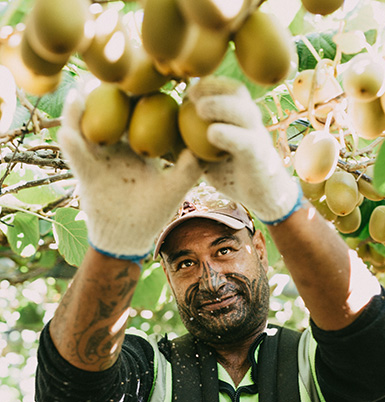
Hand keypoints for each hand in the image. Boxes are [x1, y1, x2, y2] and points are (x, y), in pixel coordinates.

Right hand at [58, 88, 202, 260]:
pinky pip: (75, 156)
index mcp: (136, 147)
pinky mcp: (84, 173)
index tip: (149, 77)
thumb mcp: (173, 191)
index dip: (140, 97)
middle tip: (114, 73)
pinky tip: (71, 133)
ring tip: (84, 90)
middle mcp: (114, 148)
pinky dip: (72, 144)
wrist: (128, 239)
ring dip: (81, 110)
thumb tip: (205, 149)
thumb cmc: (152, 214)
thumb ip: (188, 171)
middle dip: (107, 93)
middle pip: (108, 114)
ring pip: (85, 128)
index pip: (137, 116)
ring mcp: (97, 158)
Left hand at [188, 77, 301, 224]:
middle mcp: (252, 122)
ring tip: (199, 109)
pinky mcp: (259, 157)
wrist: (263, 196)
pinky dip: (228, 134)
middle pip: (237, 91)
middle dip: (213, 87)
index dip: (206, 84)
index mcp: (240, 117)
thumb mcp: (208, 154)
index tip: (184, 89)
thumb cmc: (231, 172)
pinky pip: (245, 141)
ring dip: (221, 106)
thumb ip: (192, 141)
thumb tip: (163, 130)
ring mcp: (258, 137)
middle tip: (189, 94)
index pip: (225, 89)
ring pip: (244, 112)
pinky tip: (212, 134)